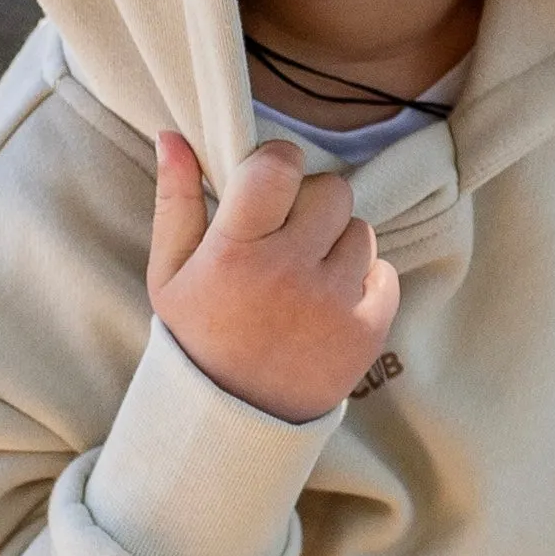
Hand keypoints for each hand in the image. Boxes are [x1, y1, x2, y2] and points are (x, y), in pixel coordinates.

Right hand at [148, 130, 398, 422]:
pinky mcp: (368, 331)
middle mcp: (289, 273)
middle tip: (288, 237)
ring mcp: (334, 303)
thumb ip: (176, 200)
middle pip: (332, 191)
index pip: (278, 166)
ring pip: (361, 230)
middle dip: (312, 205)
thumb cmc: (198, 338)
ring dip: (338, 244)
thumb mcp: (169, 272)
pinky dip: (365, 282)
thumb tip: (173, 136)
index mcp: (236, 252)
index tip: (268, 185)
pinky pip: (385, 273)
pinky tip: (331, 303)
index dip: (278, 164)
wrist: (234, 419)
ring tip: (307, 277)